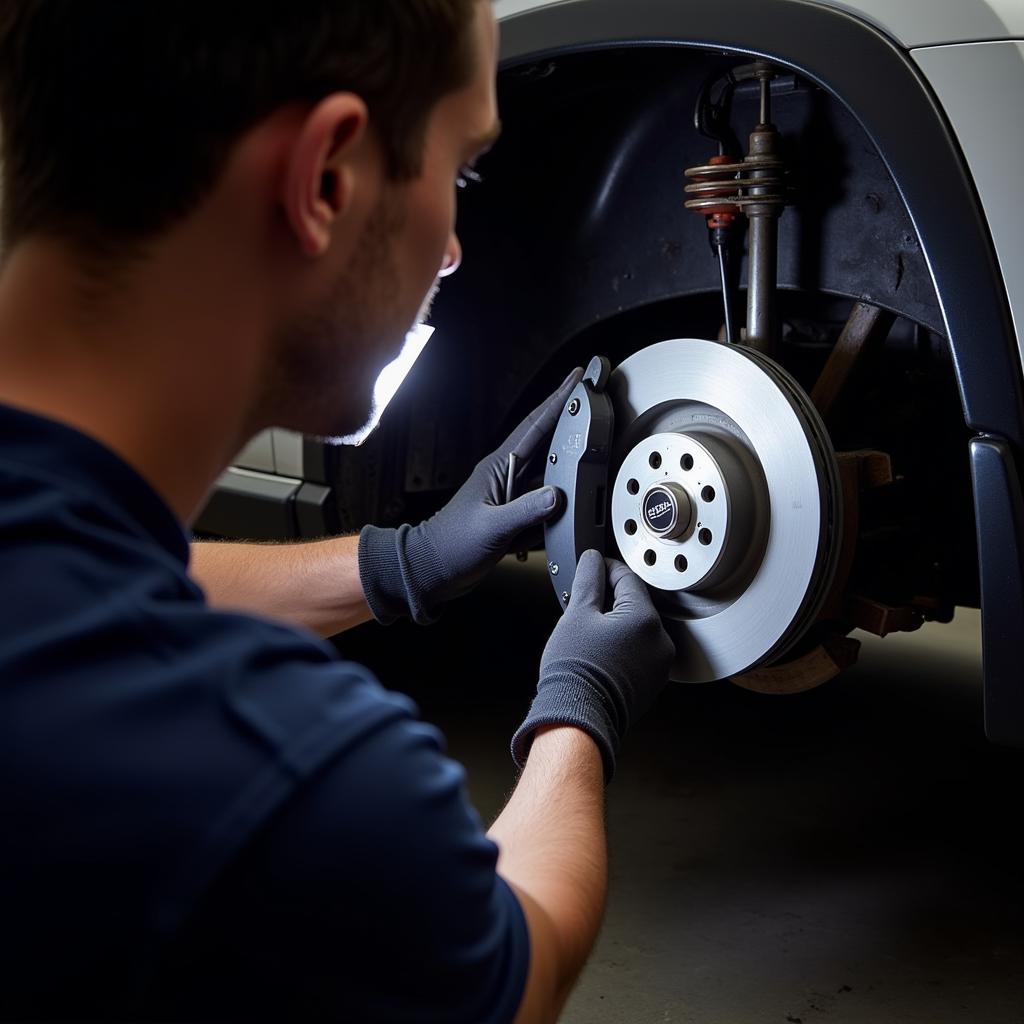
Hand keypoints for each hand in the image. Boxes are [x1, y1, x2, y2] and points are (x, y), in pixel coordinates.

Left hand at [358, 368, 583, 623]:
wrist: (433, 569)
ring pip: (549, 472)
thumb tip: (558, 495)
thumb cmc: (451, 546)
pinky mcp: (514, 514)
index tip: (578, 378)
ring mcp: (511, 495)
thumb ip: (525, 511)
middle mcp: (507, 475)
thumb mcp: (491, 527)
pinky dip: (561, 499)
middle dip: (571, 420)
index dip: (558, 401)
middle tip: (595, 400)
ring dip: (570, 461)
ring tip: (594, 448)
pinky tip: (574, 497)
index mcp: (498, 467)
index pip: (535, 427)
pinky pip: (545, 501)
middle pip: (547, 442)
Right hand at [511, 550, 675, 781]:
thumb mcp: (577, 614)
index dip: (605, 569)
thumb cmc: (575, 672)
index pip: (627, 577)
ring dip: (616, 623)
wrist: (578, 719)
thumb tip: (593, 559)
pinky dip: (622, 645)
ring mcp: (659, 664)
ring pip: (638, 628)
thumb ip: (589, 579)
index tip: (592, 570)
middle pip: (635, 603)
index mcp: (645, 619)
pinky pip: (639, 651)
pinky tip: (599, 653)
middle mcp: (661, 640)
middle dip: (610, 599)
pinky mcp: (652, 682)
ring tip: (589, 634)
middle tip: (584, 606)